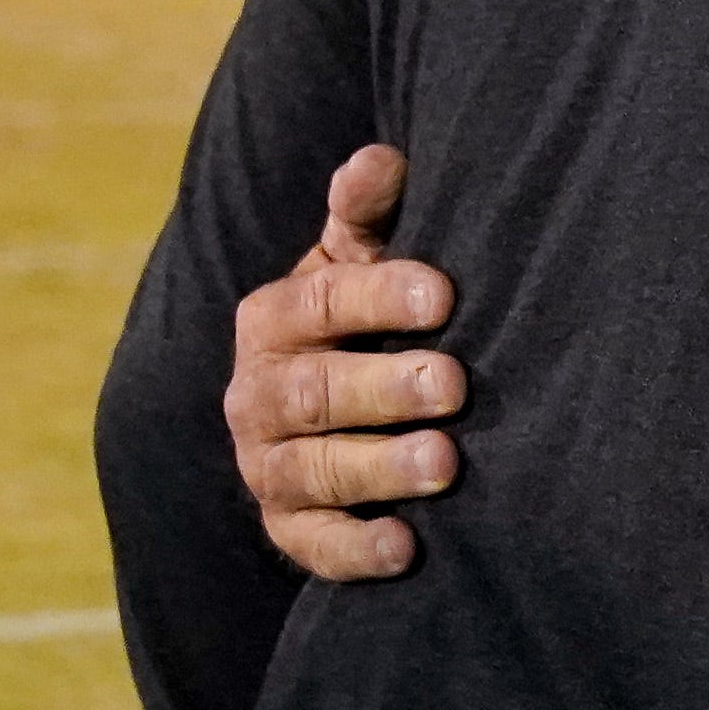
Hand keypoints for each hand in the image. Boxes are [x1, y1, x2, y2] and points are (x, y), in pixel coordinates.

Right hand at [225, 142, 467, 578]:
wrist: (323, 417)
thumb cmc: (359, 323)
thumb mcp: (357, 265)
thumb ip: (367, 216)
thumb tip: (382, 158)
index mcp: (272, 320)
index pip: (319, 305)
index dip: (379, 298)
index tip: (445, 294)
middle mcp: (255, 395)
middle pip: (314, 392)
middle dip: (384, 387)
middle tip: (453, 382)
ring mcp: (266, 466)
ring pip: (314, 470)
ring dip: (380, 468)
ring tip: (446, 462)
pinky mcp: (287, 528)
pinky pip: (313, 546)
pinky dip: (356, 551)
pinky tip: (407, 548)